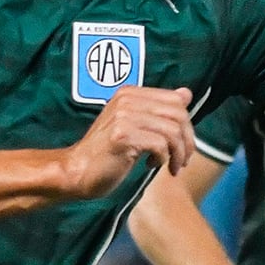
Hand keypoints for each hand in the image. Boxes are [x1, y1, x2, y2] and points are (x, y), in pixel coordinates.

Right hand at [61, 86, 195, 198]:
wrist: (77, 171)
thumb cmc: (108, 152)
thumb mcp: (135, 126)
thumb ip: (159, 110)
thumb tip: (186, 93)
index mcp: (130, 94)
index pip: (176, 100)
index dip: (187, 126)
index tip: (182, 145)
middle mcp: (127, 100)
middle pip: (179, 115)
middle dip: (187, 141)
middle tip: (182, 160)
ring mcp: (123, 116)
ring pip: (172, 131)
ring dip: (177, 154)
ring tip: (170, 166)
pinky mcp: (122, 136)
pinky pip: (160, 144)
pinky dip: (162, 158)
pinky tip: (151, 165)